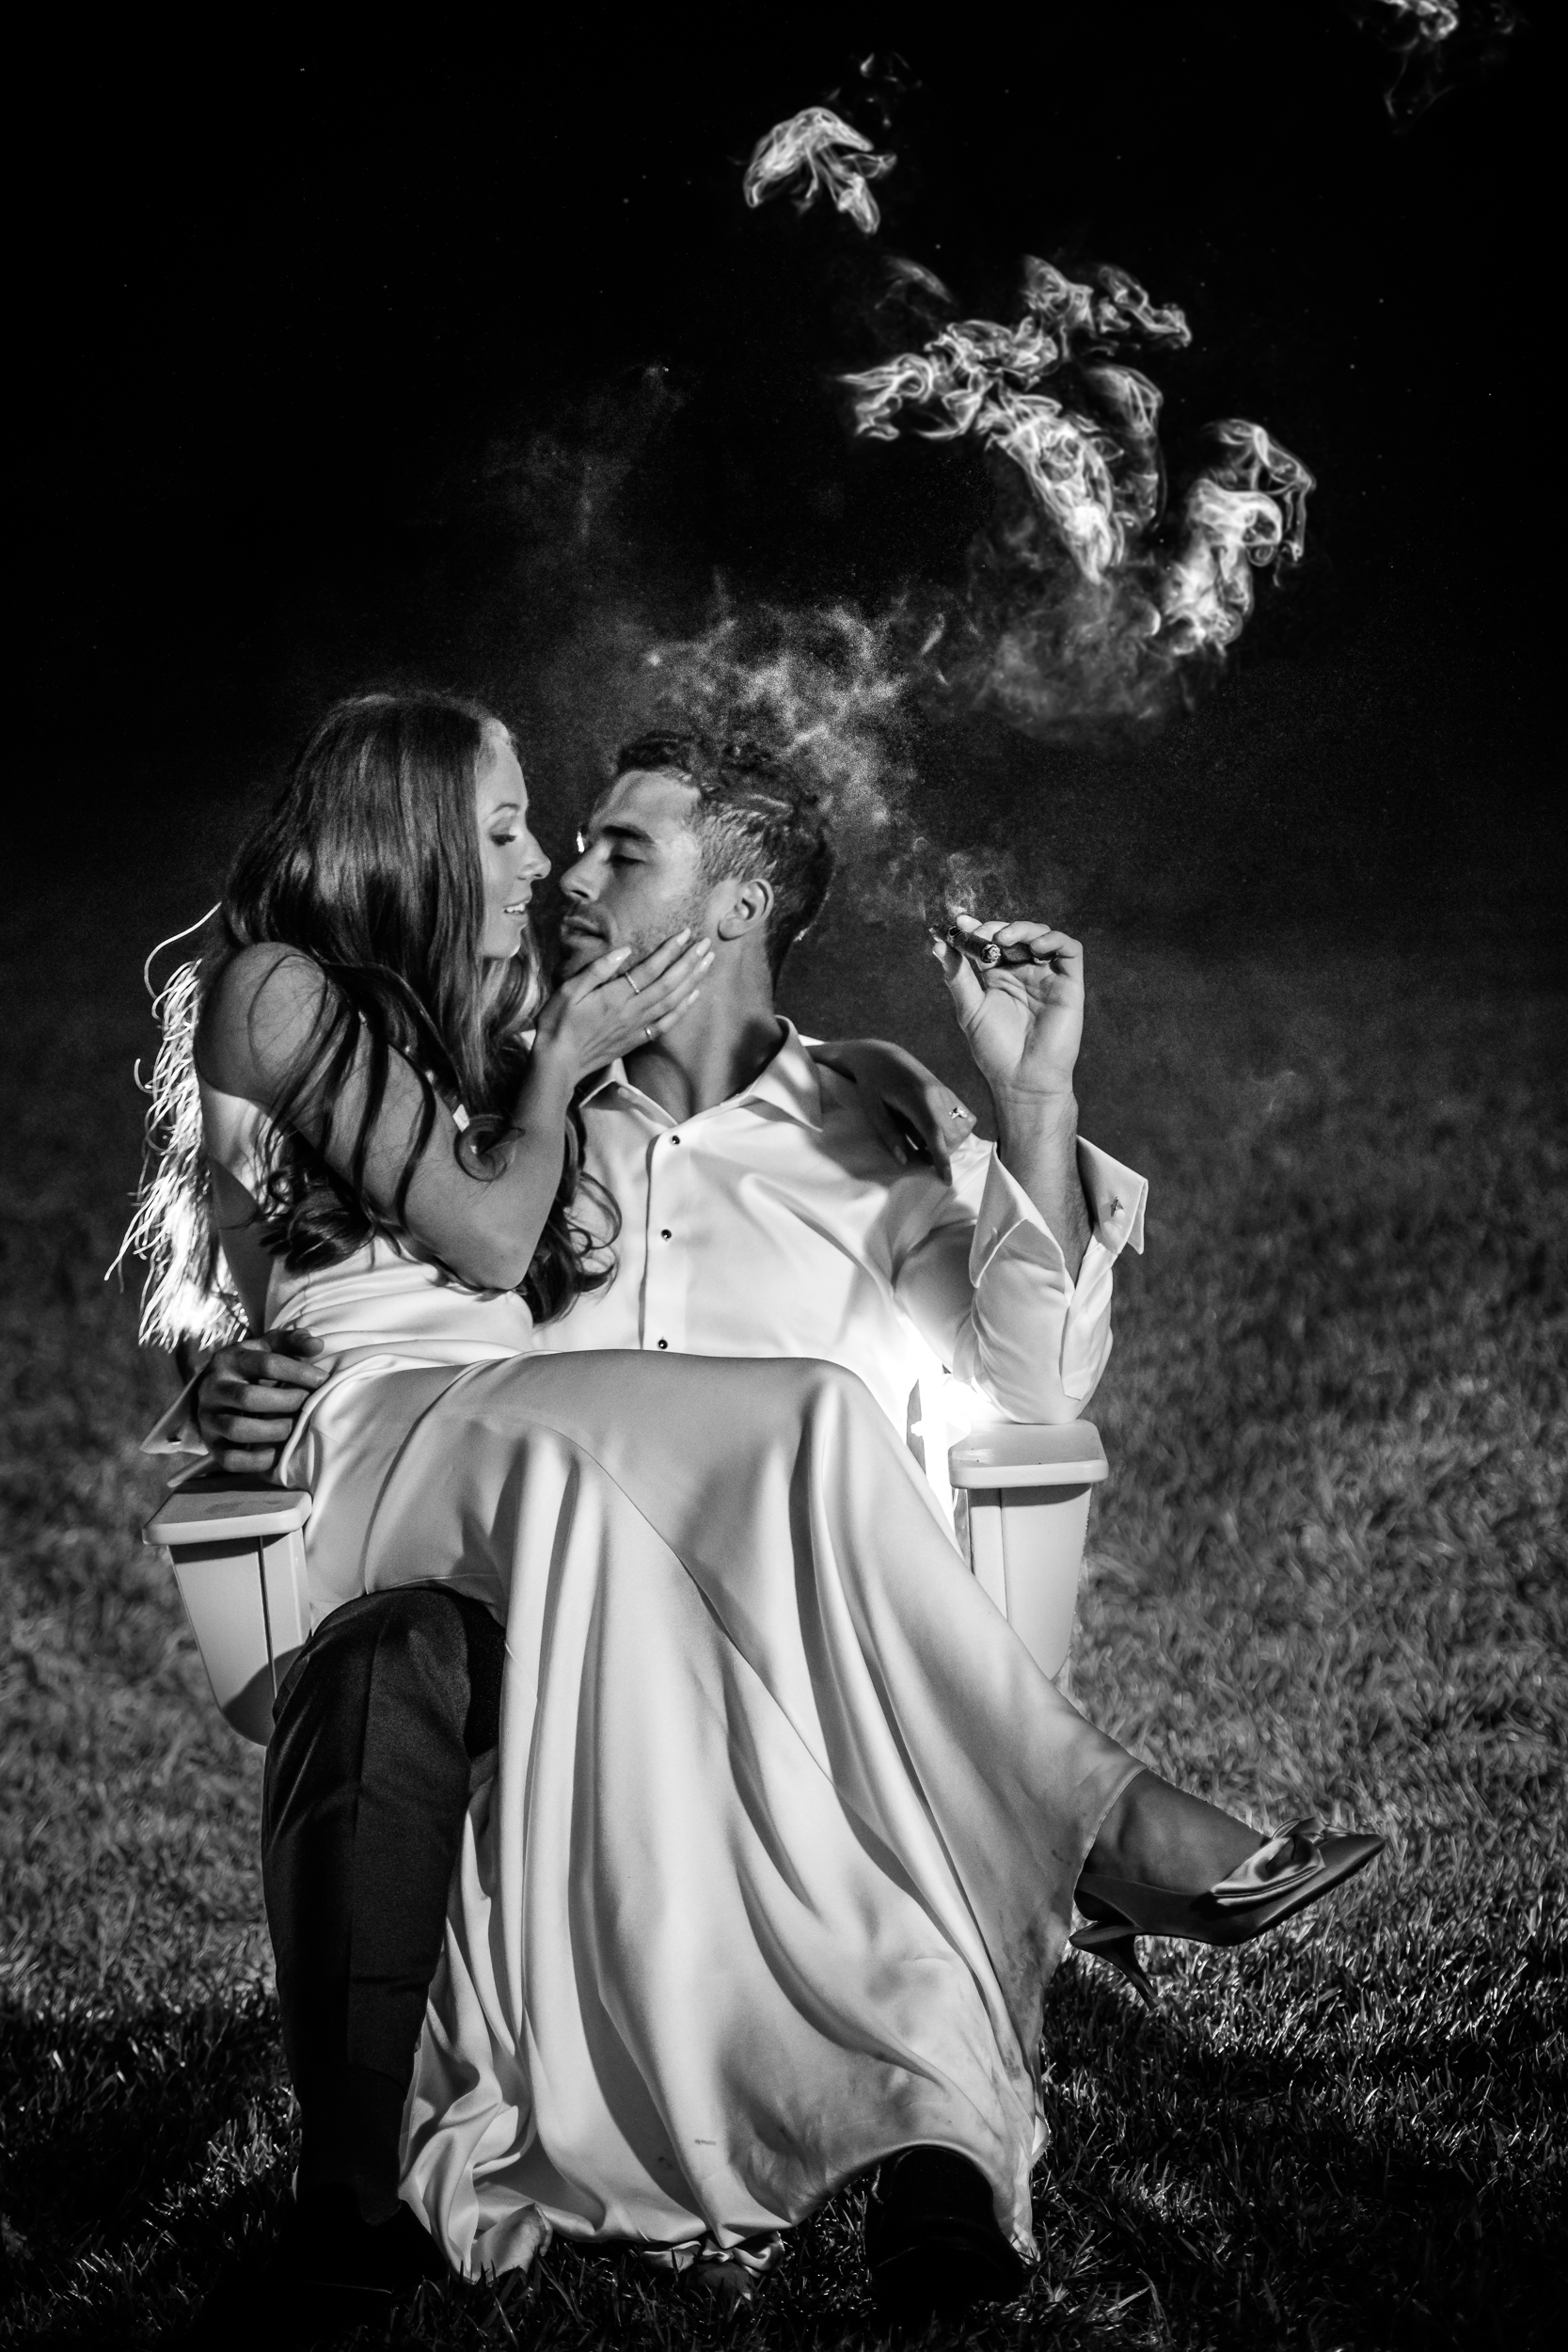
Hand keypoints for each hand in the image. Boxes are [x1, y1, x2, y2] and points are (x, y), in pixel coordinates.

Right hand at [197, 1326, 328, 1473]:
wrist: (215, 1389)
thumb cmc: (252, 1367)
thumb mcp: (268, 1347)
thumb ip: (293, 1341)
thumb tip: (316, 1345)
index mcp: (230, 1359)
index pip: (266, 1364)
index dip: (298, 1372)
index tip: (322, 1380)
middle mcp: (214, 1388)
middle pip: (249, 1398)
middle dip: (286, 1402)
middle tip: (308, 1403)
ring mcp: (208, 1418)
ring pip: (237, 1429)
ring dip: (273, 1431)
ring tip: (294, 1428)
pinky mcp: (211, 1445)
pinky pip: (230, 1459)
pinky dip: (258, 1460)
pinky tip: (278, 1452)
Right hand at [532, 931, 714, 1084]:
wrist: (559, 1064)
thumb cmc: (558, 1024)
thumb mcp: (568, 991)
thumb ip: (597, 970)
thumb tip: (624, 950)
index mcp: (616, 996)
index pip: (650, 968)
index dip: (670, 950)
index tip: (685, 933)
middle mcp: (633, 1011)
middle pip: (669, 983)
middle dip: (690, 962)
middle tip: (707, 944)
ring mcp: (638, 1027)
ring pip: (673, 1001)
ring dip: (693, 980)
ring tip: (708, 963)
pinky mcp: (638, 1040)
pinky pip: (667, 1023)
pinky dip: (684, 1009)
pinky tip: (695, 995)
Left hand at [807, 1038, 976, 1179]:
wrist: (880, 1056)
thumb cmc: (872, 1083)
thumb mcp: (873, 1110)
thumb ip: (890, 1135)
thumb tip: (905, 1160)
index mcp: (917, 1098)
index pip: (936, 1134)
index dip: (942, 1159)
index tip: (946, 1179)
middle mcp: (937, 1094)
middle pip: (953, 1135)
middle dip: (942, 1152)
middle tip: (919, 1154)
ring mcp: (945, 1091)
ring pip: (962, 1127)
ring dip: (949, 1142)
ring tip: (925, 1141)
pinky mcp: (947, 1090)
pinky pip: (964, 1116)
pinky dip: (956, 1129)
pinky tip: (937, 1130)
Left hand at [933, 916, 1083, 1107]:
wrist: (1023, 1079)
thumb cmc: (996, 1050)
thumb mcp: (969, 1009)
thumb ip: (957, 976)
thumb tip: (938, 944)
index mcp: (998, 977)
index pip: (988, 942)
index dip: (976, 928)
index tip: (959, 920)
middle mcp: (1024, 973)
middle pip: (1014, 933)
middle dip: (996, 926)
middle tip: (982, 931)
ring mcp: (1047, 977)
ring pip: (1042, 935)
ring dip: (1023, 928)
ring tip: (1004, 938)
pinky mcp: (1070, 984)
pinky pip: (1070, 950)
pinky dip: (1054, 940)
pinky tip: (1035, 947)